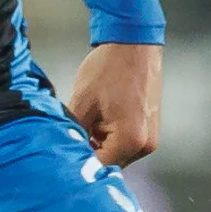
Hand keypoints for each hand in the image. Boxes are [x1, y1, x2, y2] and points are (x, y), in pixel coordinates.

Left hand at [70, 41, 165, 164]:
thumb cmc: (108, 69)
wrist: (134, 44)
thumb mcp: (81, 103)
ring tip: (86, 123)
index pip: (98, 167)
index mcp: (130, 140)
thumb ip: (74, 134)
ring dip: (98, 146)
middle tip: (68, 139)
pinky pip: (124, 144)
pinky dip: (109, 138)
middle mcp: (145, 145)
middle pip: (109, 164)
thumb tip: (63, 152)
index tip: (60, 157)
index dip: (77, 163)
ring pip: (116, 155)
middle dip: (88, 154)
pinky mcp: (150, 130)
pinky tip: (98, 120)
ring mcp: (150, 139)